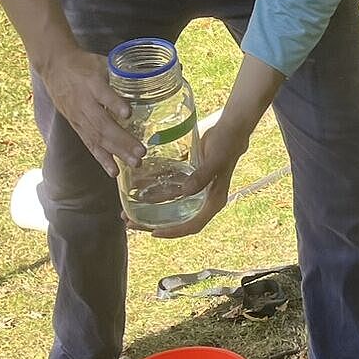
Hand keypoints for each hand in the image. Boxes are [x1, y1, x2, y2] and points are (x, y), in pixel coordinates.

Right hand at [40, 49, 140, 175]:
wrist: (54, 67)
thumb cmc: (83, 64)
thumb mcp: (102, 62)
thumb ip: (123, 73)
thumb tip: (153, 76)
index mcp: (91, 82)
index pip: (103, 94)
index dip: (114, 103)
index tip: (128, 113)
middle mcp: (84, 102)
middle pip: (102, 123)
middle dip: (122, 139)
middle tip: (141, 151)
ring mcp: (79, 117)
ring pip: (98, 137)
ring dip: (117, 152)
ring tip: (135, 163)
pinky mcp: (76, 126)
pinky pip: (89, 144)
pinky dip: (102, 159)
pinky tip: (114, 171)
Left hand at [128, 126, 247, 238]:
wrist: (231, 127)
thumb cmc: (227, 144)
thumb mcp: (215, 160)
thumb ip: (202, 177)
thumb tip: (185, 192)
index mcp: (214, 201)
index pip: (193, 225)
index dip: (173, 232)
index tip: (153, 232)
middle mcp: (204, 199)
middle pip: (178, 219)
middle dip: (153, 223)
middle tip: (130, 222)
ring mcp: (195, 189)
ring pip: (171, 205)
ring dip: (150, 209)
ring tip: (128, 210)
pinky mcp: (189, 178)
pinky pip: (170, 189)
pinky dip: (154, 190)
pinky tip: (138, 187)